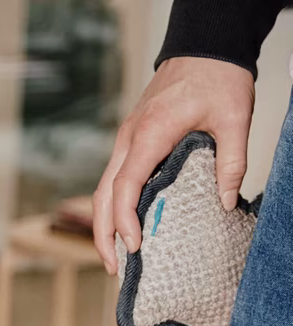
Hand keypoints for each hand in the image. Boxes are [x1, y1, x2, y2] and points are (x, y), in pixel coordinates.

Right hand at [93, 56, 254, 272]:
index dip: (124, 221)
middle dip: (104, 235)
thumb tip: (226, 203)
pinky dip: (114, 206)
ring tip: (115, 256)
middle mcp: (130, 138)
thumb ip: (232, 163)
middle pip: (103, 194)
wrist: (205, 44)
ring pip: (103, 188)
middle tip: (114, 268)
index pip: (125, 186)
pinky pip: (115, 178)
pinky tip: (125, 225)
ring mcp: (128, 138)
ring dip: (104, 224)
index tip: (133, 248)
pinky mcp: (132, 140)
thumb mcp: (235, 118)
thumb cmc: (217, 76)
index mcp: (150, 134)